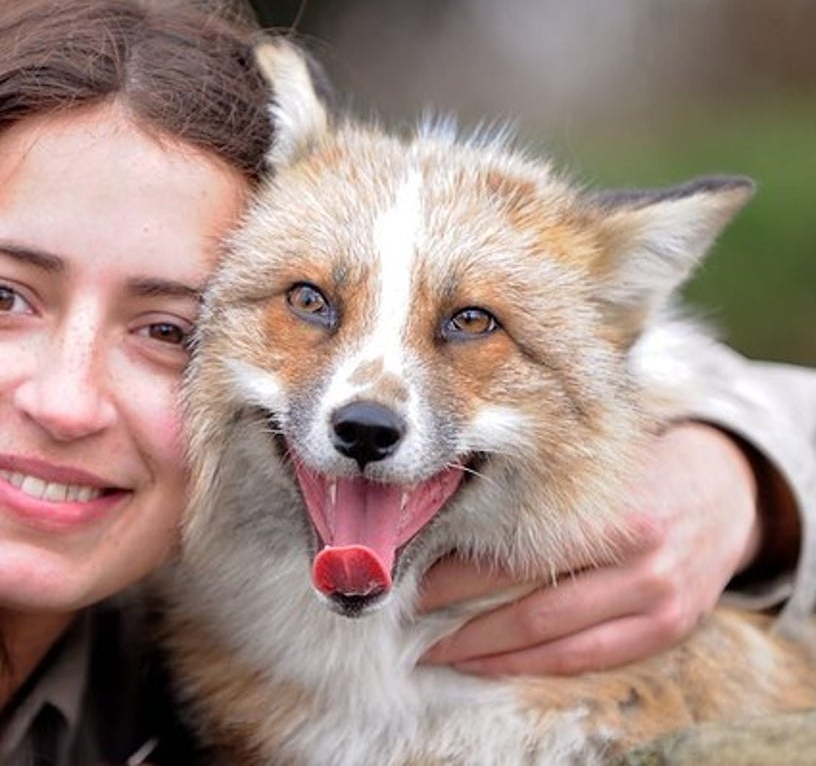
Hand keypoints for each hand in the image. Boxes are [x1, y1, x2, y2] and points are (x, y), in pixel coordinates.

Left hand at [416, 422, 759, 675]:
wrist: (724, 490)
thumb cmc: (635, 473)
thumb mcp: (589, 466)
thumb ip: (532, 490)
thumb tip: (440, 511)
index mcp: (609, 510)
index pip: (513, 552)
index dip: (454, 572)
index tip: (409, 576)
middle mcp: (638, 558)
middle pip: (527, 602)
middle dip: (458, 616)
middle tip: (408, 616)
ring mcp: (658, 599)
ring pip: (552, 641)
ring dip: (486, 652)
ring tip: (437, 649)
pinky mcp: (668, 629)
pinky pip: (586, 659)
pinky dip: (530, 666)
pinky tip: (488, 663)